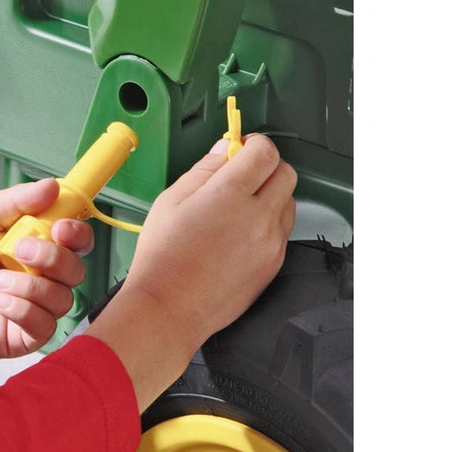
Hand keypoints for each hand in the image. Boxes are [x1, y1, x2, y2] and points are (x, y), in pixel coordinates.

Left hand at [0, 178, 93, 370]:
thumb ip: (17, 200)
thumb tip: (53, 186)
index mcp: (34, 245)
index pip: (75, 240)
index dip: (78, 233)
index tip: (62, 227)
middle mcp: (39, 276)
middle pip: (76, 269)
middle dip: (53, 258)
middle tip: (20, 251)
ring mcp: (34, 306)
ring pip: (63, 299)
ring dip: (31, 286)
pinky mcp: (24, 335)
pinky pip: (46, 326)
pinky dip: (24, 311)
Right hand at [89, 134, 295, 410]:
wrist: (169, 307)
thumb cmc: (162, 257)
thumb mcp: (170, 201)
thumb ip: (203, 170)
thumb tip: (225, 149)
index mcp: (229, 194)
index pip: (265, 152)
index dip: (254, 144)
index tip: (241, 148)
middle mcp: (258, 216)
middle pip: (286, 173)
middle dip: (266, 167)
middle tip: (241, 175)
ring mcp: (270, 243)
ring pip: (288, 202)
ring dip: (270, 195)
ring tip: (238, 208)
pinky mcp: (273, 264)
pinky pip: (282, 232)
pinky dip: (268, 224)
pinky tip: (239, 234)